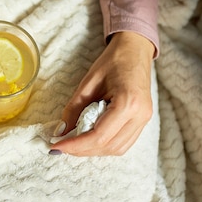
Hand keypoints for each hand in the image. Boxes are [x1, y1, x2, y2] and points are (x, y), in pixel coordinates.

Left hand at [50, 32, 154, 155]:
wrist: (135, 51)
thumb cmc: (113, 61)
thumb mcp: (88, 82)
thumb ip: (74, 109)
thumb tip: (61, 132)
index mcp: (128, 103)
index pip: (99, 136)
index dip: (75, 145)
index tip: (57, 146)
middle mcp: (140, 116)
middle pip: (108, 146)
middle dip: (82, 150)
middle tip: (61, 145)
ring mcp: (144, 120)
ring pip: (116, 149)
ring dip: (93, 150)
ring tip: (74, 143)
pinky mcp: (143, 122)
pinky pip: (123, 143)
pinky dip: (104, 145)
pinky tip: (89, 138)